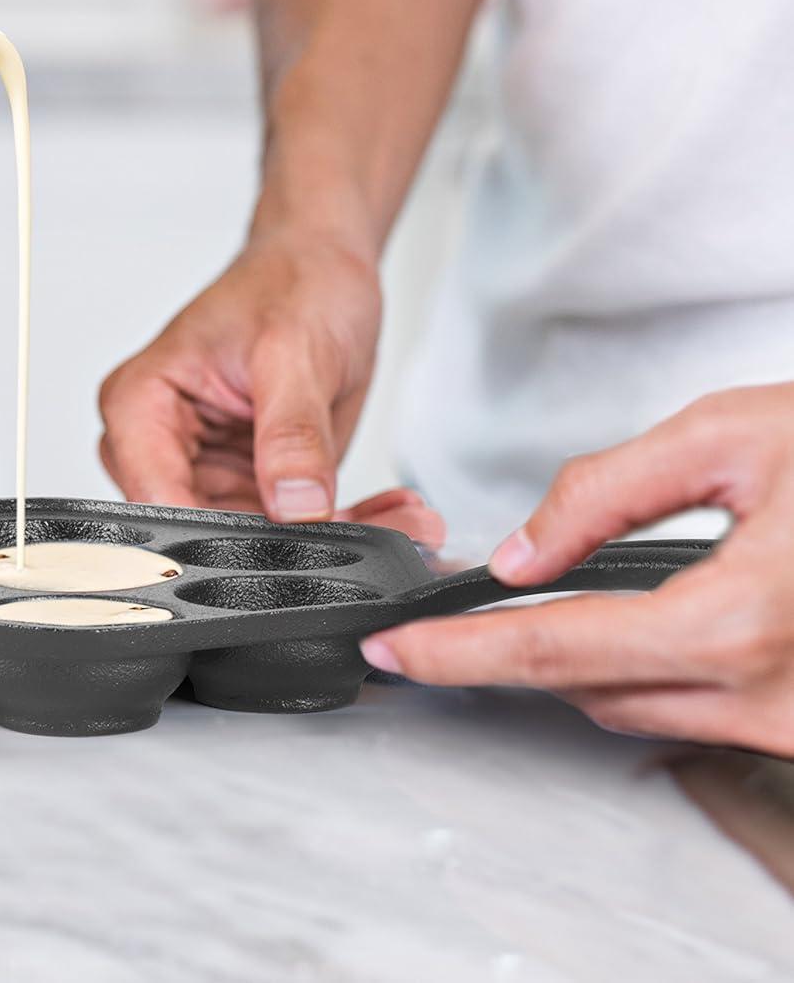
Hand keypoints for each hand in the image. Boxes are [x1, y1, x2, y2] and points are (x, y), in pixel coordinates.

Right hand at [98, 234, 441, 544]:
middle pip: (208, 532)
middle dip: (291, 544)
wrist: (322, 264)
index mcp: (141, 404)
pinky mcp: (252, 482)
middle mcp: (163, 444)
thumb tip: (295, 504)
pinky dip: (346, 524)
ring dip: (332, 538)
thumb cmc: (290, 281)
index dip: (221, 537)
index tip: (291, 548)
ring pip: (259, 542)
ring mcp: (207, 467)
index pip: (158, 499)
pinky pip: (291, 527)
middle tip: (368, 534)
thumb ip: (291, 433)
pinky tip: (394, 513)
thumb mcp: (296, 351)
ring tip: (400, 520)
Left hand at [361, 385, 793, 756]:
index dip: (458, 651)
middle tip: (448, 615)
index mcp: (742, 618)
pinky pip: (695, 715)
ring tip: (532, 607)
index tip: (395, 653)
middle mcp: (774, 695)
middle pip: (588, 689)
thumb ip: (607, 492)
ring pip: (638, 710)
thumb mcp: (727, 436)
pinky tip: (624, 625)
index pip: (555, 648)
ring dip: (574, 663)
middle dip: (507, 652)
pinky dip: (642, 674)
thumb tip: (520, 551)